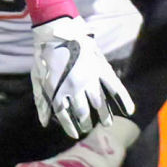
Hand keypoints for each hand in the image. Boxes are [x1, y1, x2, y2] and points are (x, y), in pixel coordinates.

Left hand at [30, 16, 134, 138]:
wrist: (57, 33)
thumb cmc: (44, 57)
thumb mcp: (38, 80)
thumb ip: (42, 102)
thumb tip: (44, 122)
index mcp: (57, 92)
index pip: (66, 117)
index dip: (70, 127)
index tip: (75, 134)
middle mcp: (75, 89)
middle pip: (83, 113)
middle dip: (86, 123)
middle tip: (88, 129)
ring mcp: (89, 79)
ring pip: (99, 104)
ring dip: (104, 116)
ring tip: (107, 124)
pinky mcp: (101, 69)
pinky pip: (115, 87)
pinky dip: (123, 99)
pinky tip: (129, 110)